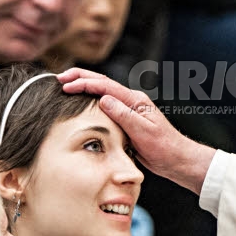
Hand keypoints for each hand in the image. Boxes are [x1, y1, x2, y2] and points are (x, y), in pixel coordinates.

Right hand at [58, 68, 215, 194]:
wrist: (176, 159)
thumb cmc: (163, 147)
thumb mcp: (142, 132)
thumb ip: (123, 115)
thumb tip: (103, 99)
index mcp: (135, 100)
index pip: (105, 86)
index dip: (84, 83)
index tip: (65, 85)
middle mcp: (131, 101)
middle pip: (102, 83)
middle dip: (81, 77)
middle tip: (60, 78)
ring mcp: (129, 109)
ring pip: (103, 92)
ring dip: (84, 86)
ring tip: (66, 84)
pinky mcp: (127, 119)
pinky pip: (105, 105)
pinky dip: (91, 99)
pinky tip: (82, 102)